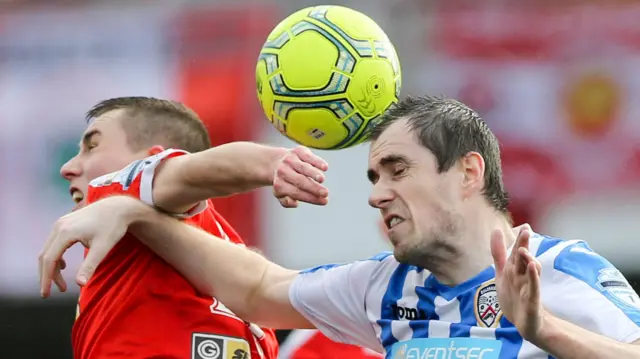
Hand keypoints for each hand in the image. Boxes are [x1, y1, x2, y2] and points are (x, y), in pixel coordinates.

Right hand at [39, 196, 139, 297]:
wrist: (119, 207)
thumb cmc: (113, 226)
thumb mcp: (103, 248)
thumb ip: (90, 266)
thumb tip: (80, 284)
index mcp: (65, 232)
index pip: (49, 260)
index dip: (46, 279)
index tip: (46, 294)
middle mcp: (59, 226)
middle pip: (45, 255)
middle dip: (47, 275)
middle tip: (50, 293)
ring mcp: (61, 223)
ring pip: (48, 249)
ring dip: (51, 267)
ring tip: (60, 283)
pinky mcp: (65, 222)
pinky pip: (54, 243)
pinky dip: (55, 256)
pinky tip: (62, 265)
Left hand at [272, 146, 328, 207]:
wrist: (276, 162)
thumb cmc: (285, 183)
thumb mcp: (281, 194)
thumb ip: (286, 202)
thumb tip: (295, 203)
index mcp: (279, 185)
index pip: (296, 192)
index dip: (311, 197)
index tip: (324, 201)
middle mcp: (283, 171)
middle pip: (300, 181)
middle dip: (313, 188)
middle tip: (325, 193)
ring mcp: (290, 160)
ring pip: (303, 168)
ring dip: (313, 173)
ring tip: (322, 180)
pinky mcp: (298, 151)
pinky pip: (308, 156)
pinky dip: (316, 162)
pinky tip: (325, 167)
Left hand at [491, 226, 544, 340]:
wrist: (525, 322)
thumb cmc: (514, 296)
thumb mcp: (502, 273)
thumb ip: (499, 254)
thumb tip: (496, 230)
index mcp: (514, 269)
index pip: (516, 252)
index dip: (518, 239)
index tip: (524, 226)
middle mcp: (522, 275)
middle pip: (523, 257)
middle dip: (524, 245)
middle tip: (526, 231)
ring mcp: (528, 286)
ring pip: (530, 270)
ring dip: (527, 260)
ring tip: (522, 250)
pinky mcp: (532, 299)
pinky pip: (534, 287)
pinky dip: (533, 277)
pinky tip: (532, 267)